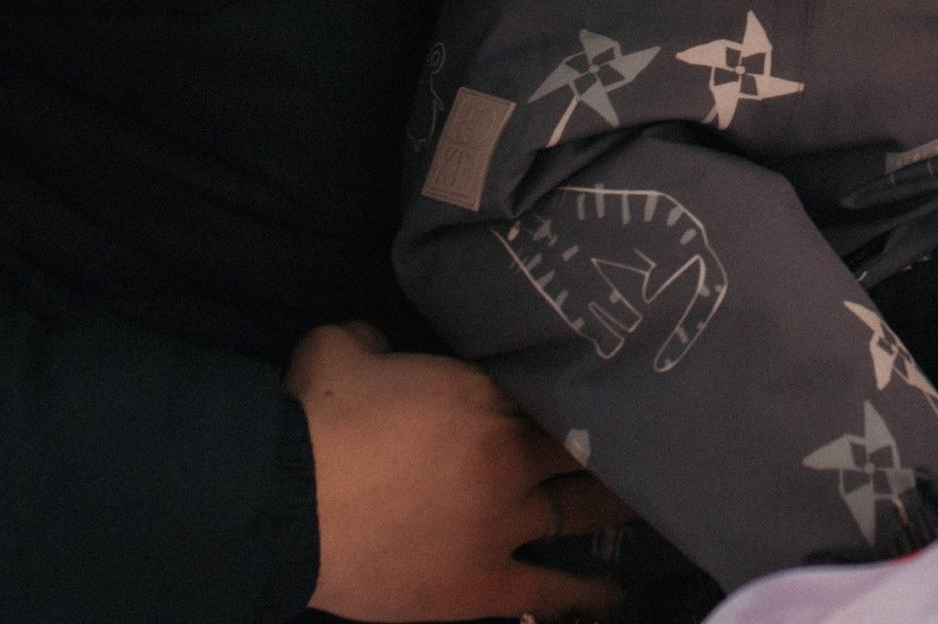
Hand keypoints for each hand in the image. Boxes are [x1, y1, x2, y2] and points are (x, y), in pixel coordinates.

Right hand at [285, 322, 631, 619]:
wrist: (287, 501)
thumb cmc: (316, 416)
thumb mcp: (343, 347)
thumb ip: (375, 340)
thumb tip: (380, 346)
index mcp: (485, 395)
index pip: (551, 391)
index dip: (580, 389)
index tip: (609, 386)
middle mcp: (509, 456)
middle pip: (580, 450)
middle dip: (613, 446)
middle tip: (648, 443)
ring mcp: (500, 525)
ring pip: (578, 513)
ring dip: (612, 507)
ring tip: (650, 504)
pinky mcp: (478, 587)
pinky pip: (547, 594)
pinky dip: (582, 596)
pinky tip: (612, 594)